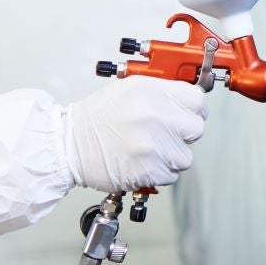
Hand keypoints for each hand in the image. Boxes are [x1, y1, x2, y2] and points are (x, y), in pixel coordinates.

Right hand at [63, 76, 208, 192]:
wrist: (67, 145)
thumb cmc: (96, 118)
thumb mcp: (129, 89)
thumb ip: (161, 92)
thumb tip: (189, 99)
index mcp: (151, 91)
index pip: (197, 100)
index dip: (194, 109)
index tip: (186, 114)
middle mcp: (154, 115)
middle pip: (196, 129)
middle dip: (183, 134)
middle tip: (164, 135)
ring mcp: (152, 144)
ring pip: (185, 156)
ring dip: (171, 157)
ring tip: (148, 149)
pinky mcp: (148, 170)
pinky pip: (171, 175)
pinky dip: (159, 172)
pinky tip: (141, 162)